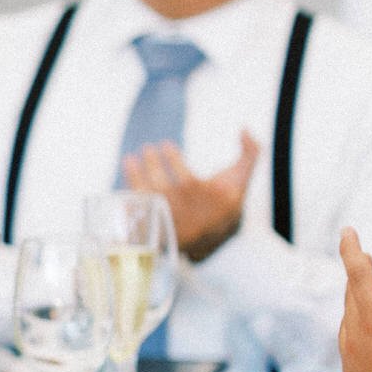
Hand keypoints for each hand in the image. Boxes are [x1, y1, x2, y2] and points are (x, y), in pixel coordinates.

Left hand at [122, 133, 257, 262]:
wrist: (214, 243)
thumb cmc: (224, 205)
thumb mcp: (240, 181)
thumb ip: (250, 154)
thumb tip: (244, 128)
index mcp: (207, 196)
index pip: (185, 177)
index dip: (172, 159)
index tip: (165, 145)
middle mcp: (186, 208)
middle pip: (162, 185)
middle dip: (151, 164)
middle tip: (147, 149)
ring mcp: (169, 220)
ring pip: (147, 196)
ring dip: (135, 176)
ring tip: (129, 159)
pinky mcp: (155, 229)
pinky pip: (137, 215)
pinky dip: (127, 202)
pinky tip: (122, 188)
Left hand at [340, 229, 371, 371]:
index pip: (360, 278)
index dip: (352, 252)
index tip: (348, 233)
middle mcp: (355, 345)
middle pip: (353, 300)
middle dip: (363, 280)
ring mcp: (350, 368)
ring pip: (350, 326)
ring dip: (363, 311)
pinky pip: (352, 354)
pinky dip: (363, 339)